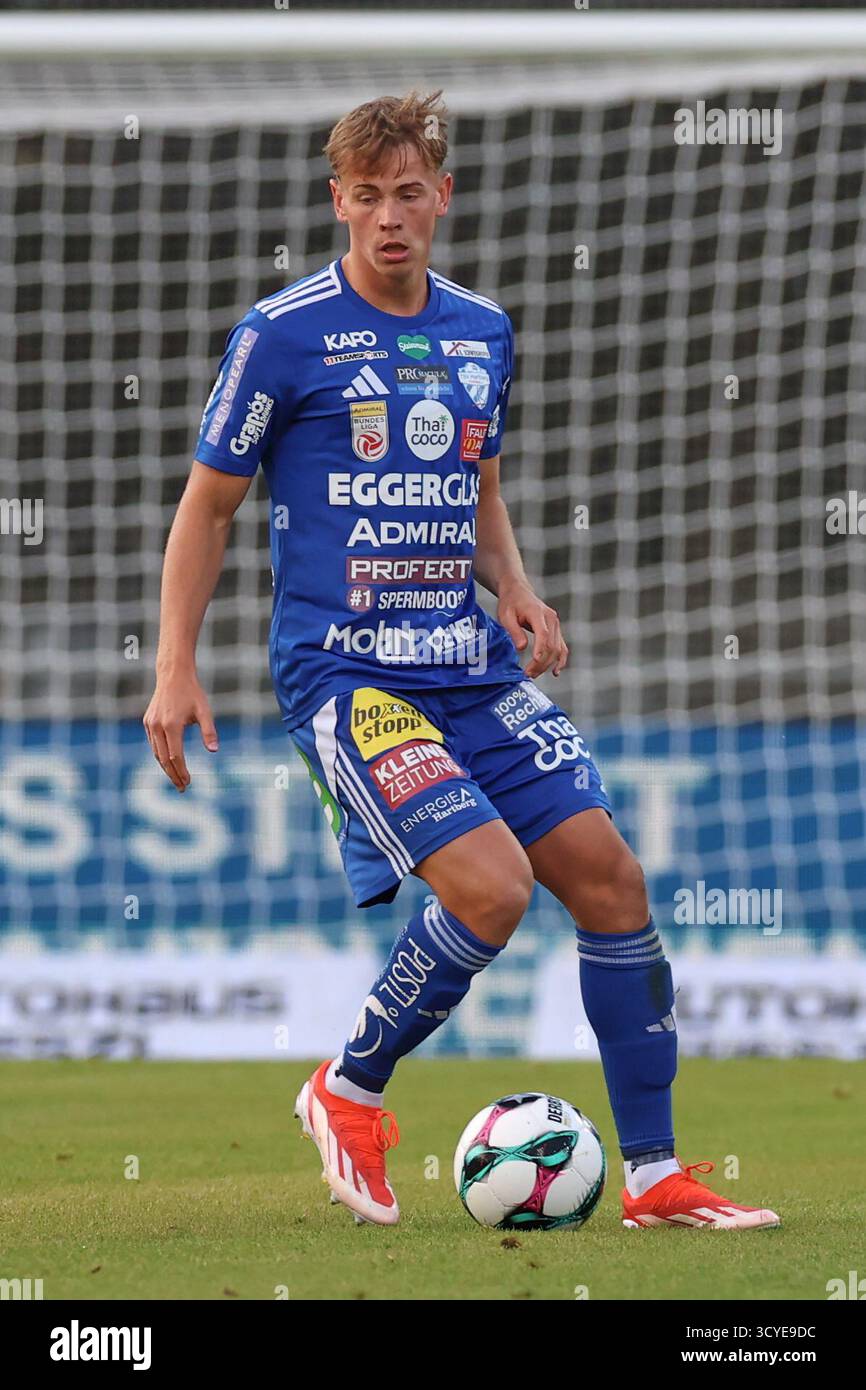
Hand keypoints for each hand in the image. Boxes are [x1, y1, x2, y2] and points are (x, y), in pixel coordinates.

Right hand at [142, 671, 217, 790]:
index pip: (176, 757)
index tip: (189, 782)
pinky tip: (169, 762)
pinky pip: (153, 744)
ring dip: (166, 768)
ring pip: (157, 753)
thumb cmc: (192, 693)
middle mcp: (157, 727)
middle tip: (182, 788)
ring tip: (176, 779)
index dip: (182, 772)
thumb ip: (209, 732)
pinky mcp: (147, 722)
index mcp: (171, 725)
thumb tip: (214, 751)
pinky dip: (160, 755)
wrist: (173, 676)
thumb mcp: (205, 711)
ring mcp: (150, 724)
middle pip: (164, 759)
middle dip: (173, 775)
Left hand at [497, 581, 568, 678]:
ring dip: (548, 664)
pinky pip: (562, 647)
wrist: (519, 592)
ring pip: (557, 649)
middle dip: (541, 662)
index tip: (534, 662)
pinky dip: (560, 660)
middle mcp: (551, 618)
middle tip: (528, 674)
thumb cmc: (511, 603)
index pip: (543, 633)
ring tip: (534, 674)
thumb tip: (521, 648)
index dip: (540, 649)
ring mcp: (556, 624)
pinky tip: (555, 672)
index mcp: (538, 612)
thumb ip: (514, 631)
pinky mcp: (557, 631)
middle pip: (551, 645)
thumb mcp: (506, 615)